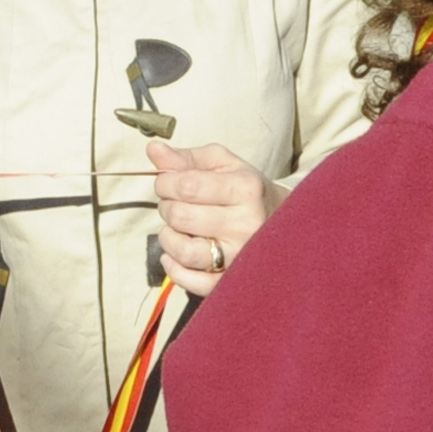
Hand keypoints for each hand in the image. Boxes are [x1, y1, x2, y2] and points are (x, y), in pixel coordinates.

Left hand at [150, 139, 283, 296]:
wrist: (279, 222)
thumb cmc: (243, 189)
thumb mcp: (221, 164)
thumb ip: (186, 157)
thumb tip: (153, 149)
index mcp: (245, 189)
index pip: (187, 185)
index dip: (164, 182)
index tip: (166, 182)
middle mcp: (245, 224)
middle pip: (181, 216)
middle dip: (167, 207)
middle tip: (175, 204)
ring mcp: (239, 256)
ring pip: (184, 251)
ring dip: (168, 237)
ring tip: (175, 229)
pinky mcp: (230, 280)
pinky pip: (191, 281)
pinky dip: (174, 268)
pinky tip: (175, 255)